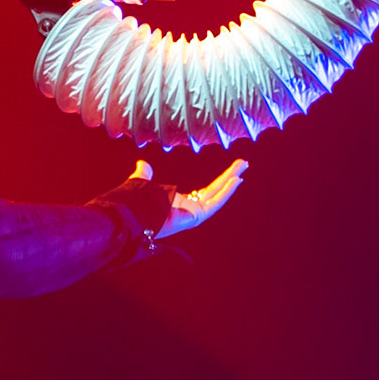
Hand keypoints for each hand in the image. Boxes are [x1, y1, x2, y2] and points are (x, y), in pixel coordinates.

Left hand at [131, 157, 246, 236]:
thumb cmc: (136, 204)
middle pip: (216, 189)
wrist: (134, 216)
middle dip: (229, 176)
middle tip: (243, 163)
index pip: (205, 191)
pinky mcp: (198, 216)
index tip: (229, 174)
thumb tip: (142, 163)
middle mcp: (190, 209)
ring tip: (244, 165)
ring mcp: (195, 213)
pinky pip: (216, 202)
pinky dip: (227, 191)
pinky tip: (236, 179)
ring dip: (232, 180)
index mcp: (181, 202)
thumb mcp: (142, 183)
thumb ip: (144, 174)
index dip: (219, 182)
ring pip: (218, 193)